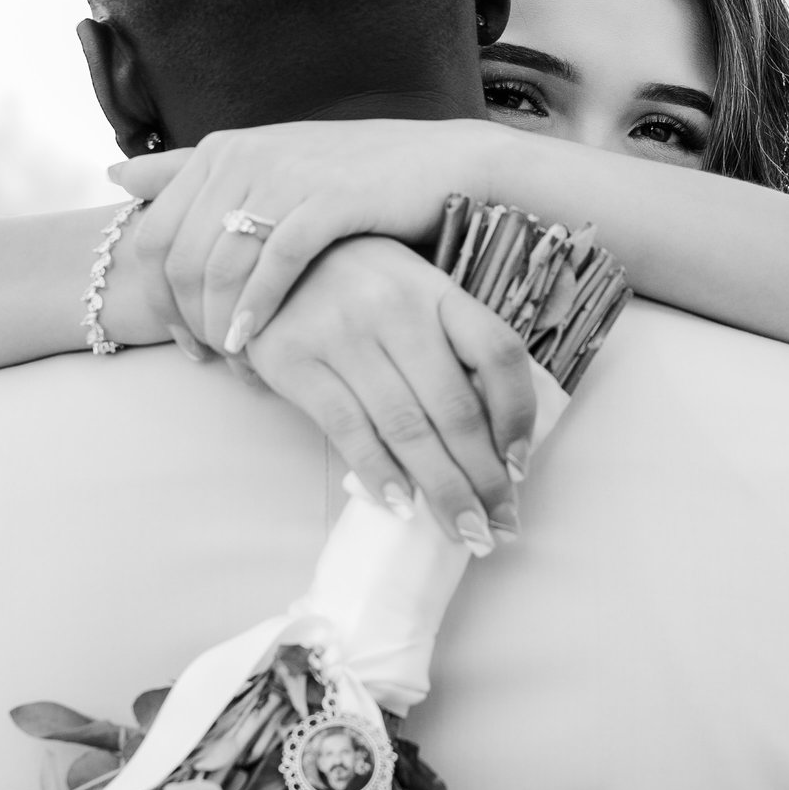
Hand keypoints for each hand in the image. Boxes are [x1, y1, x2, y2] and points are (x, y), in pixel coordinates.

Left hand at [109, 119, 493, 356]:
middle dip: (185, 319)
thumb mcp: (267, 165)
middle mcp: (243, 155)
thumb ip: (191, 171)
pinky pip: (272, 264)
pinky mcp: (327, 199)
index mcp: (221, 149)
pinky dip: (258, 309)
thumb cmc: (355, 177)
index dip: (157, 298)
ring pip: (219, 265)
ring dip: (219, 323)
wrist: (443, 165)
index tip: (185, 340)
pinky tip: (257, 342)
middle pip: (178, 257)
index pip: (153, 234)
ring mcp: (285, 174)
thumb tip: (116, 175)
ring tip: (235, 359)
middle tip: (209, 359)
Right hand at [241, 235, 537, 553]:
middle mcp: (395, 307)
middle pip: (454, 406)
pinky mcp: (296, 360)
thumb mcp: (413, 293)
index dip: (517, 415)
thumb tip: (497, 436)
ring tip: (463, 531)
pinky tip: (401, 506)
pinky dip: (379, 473)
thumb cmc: (360, 285)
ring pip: (406, 427)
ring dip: (441, 489)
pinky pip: (348, 428)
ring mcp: (343, 333)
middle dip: (483, 477)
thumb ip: (449, 346)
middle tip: (499, 528)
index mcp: (437, 290)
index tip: (522, 468)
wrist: (266, 258)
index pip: (497, 352)